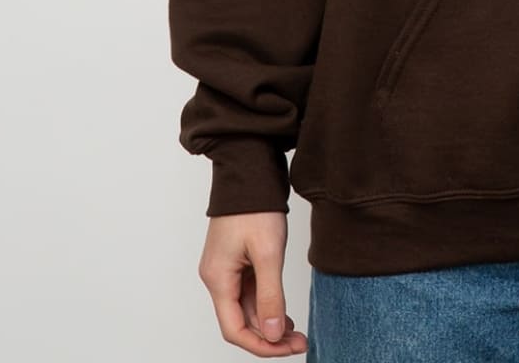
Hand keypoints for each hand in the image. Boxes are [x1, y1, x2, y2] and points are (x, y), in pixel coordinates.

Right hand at [197, 211, 307, 356]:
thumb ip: (270, 296)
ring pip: (247, 307)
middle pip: (241, 321)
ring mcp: (227, 269)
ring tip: (296, 331)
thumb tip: (272, 333)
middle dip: (269, 335)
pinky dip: (267, 304)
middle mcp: (218, 277)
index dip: (261, 344)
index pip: (234, 329)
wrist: (250, 172)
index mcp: (218, 279)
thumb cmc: (255, 207)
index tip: (287, 348)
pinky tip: (284, 311)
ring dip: (270, 321)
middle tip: (299, 341)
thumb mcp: (267, 253)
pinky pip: (250, 291)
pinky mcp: (237, 260)